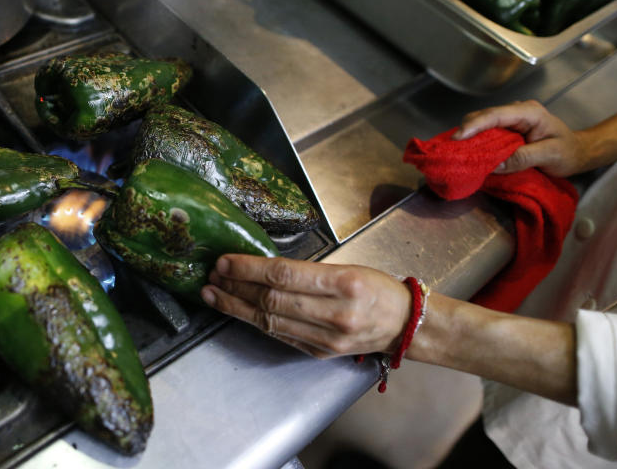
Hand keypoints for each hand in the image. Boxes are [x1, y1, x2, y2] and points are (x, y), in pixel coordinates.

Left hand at [201, 254, 410, 357]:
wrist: (405, 325)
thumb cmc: (376, 288)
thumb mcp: (348, 266)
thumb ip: (306, 270)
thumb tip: (260, 266)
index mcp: (345, 283)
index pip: (284, 275)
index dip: (248, 269)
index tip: (225, 261)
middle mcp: (335, 314)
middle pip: (272, 300)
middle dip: (235, 287)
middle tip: (211, 276)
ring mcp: (327, 339)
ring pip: (270, 321)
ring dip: (236, 307)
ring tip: (213, 294)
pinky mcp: (320, 353)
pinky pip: (280, 335)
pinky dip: (255, 322)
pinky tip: (237, 311)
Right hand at [452, 100, 587, 176]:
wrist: (579, 152)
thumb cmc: (569, 152)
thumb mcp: (550, 156)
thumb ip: (523, 158)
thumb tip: (494, 164)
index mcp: (529, 112)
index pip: (496, 115)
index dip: (475, 125)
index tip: (458, 137)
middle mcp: (517, 111)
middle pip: (484, 117)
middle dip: (467, 131)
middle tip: (453, 149)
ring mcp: (510, 119)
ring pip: (482, 124)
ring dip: (469, 137)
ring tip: (457, 151)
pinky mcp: (506, 129)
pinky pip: (486, 132)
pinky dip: (475, 142)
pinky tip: (468, 151)